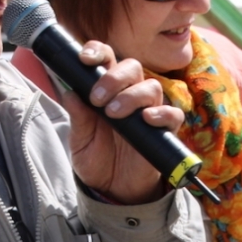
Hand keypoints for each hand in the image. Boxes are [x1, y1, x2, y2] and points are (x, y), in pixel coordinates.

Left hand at [61, 42, 184, 204]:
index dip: (98, 52)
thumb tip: (69, 92)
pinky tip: (145, 119)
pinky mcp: (163, 131)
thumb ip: (78, 117)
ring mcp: (148, 112)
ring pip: (151, 87)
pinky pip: (172, 114)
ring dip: (131, 96)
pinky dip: (161, 113)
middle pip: (132, 67)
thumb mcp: (80, 140)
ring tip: (113, 114)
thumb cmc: (97, 159)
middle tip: (97, 97)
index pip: (107, 59)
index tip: (85, 59)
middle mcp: (129, 96)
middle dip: (114, 77)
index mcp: (107, 90)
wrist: (112, 189)